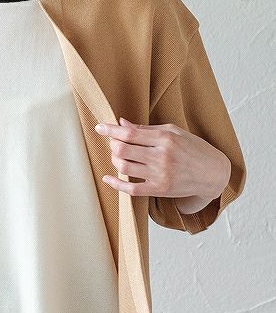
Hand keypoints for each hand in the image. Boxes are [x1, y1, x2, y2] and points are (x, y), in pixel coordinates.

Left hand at [94, 117, 230, 204]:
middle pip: (123, 150)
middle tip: (114, 143)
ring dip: (115, 160)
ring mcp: (160, 174)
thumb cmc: (193, 148)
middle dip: (113, 145)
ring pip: (124, 167)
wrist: (213, 173)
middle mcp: (162, 156)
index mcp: (165, 138)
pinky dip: (116, 183)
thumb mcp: (173, 132)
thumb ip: (146, 129)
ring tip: (118, 156)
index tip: (99, 128)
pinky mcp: (159, 189)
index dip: (111, 130)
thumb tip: (122, 123)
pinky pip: (131, 189)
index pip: (130, 133)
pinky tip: (108, 178)